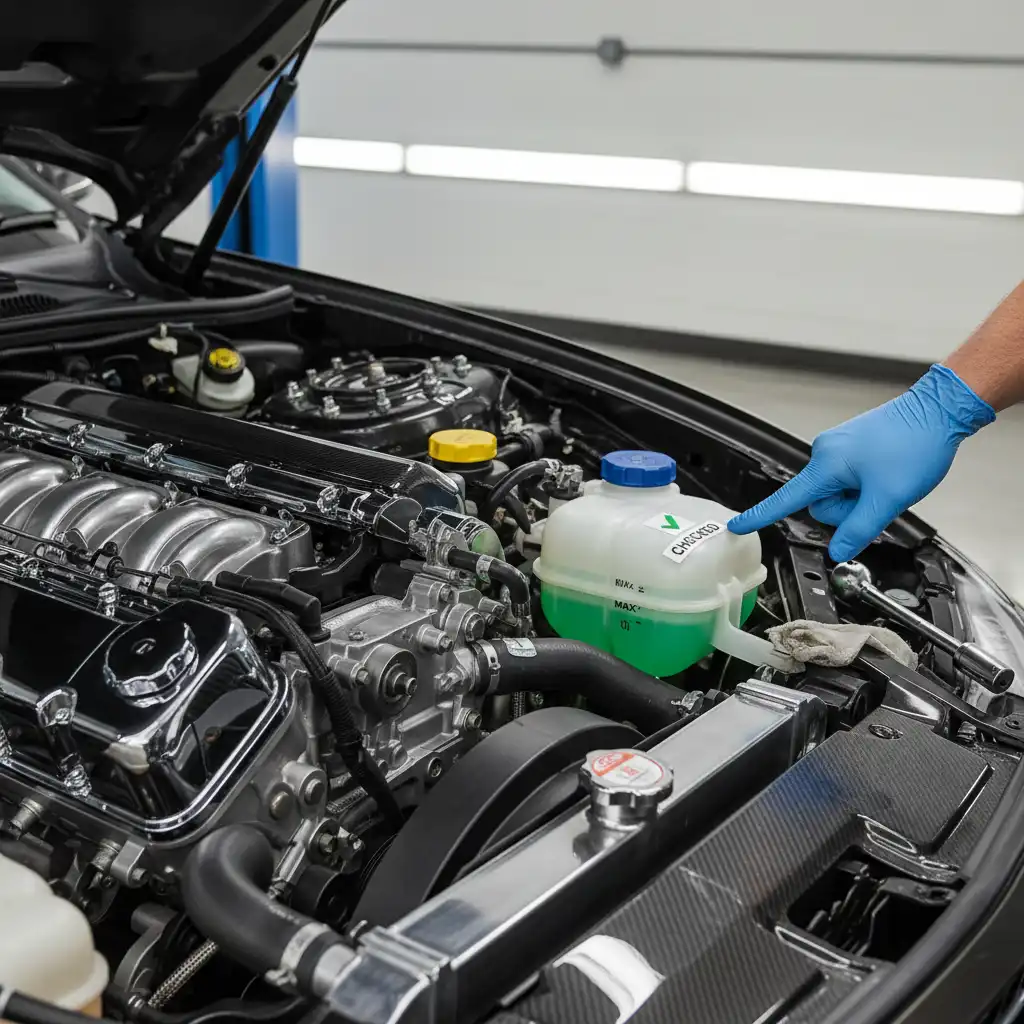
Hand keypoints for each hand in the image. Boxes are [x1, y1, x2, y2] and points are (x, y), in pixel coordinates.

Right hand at [728, 364, 994, 561]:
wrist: (939, 409)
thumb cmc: (915, 445)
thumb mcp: (889, 499)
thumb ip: (859, 530)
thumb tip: (838, 551)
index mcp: (827, 465)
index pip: (786, 499)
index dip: (760, 516)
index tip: (737, 525)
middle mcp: (825, 452)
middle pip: (822, 502)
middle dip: (849, 508)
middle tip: (880, 495)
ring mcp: (837, 446)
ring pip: (837, 491)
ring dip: (860, 495)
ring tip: (887, 479)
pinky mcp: (850, 445)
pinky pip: (848, 477)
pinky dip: (866, 482)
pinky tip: (887, 471)